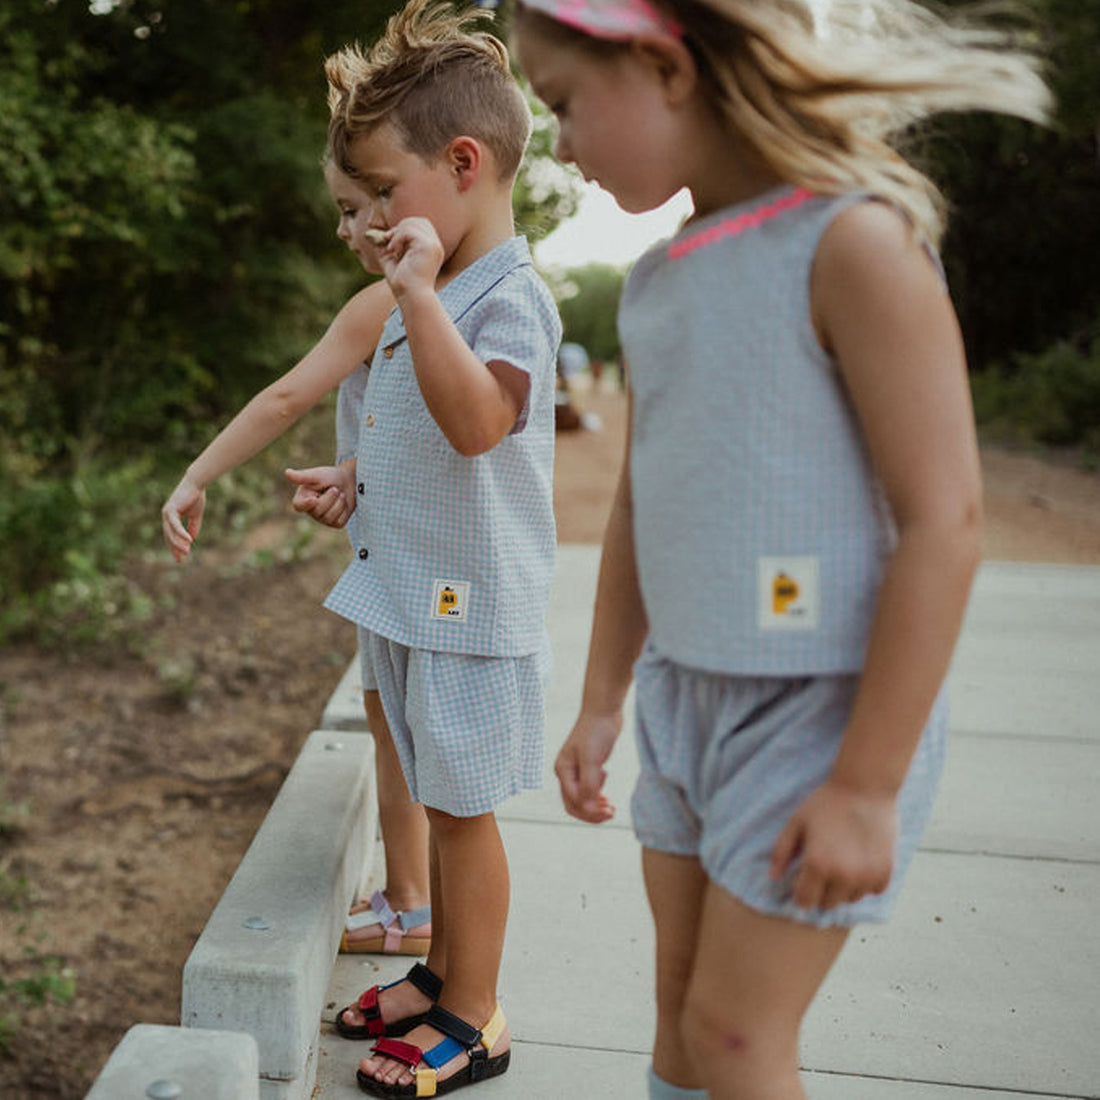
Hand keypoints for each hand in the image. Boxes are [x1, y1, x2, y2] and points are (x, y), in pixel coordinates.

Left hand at [162, 477, 204, 561]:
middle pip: (168, 536)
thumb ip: (193, 527)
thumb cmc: (196, 496)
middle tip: (181, 559)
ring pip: (170, 533)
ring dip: (178, 543)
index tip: (180, 558)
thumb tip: (191, 539)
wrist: (196, 484)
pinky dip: (181, 534)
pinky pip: (175, 526)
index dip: (175, 546)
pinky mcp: (171, 510)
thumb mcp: (195, 515)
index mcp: (171, 517)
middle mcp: (166, 515)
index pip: (171, 535)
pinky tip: (189, 541)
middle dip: (174, 548)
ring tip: (186, 552)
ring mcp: (167, 513)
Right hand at [285, 466, 355, 528]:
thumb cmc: (329, 477)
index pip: (299, 506)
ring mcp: (323, 519)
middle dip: (330, 497)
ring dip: (338, 502)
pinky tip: (343, 502)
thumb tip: (287, 472)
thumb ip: (303, 476)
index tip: (314, 499)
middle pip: (318, 511)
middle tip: (335, 488)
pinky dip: (344, 509)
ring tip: (340, 493)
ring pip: (329, 517)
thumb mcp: (317, 475)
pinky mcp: (336, 523)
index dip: (306, 504)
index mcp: (302, 499)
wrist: (348, 481)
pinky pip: (339, 521)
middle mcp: (311, 511)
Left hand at [373, 217, 444, 301]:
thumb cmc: (403, 284)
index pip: (420, 225)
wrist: (411, 297)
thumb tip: (373, 234)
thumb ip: (386, 246)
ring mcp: (433, 245)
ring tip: (392, 250)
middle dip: (400, 227)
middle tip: (390, 244)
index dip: (403, 229)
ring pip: (412, 223)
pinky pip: (408, 231)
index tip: (390, 242)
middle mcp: (435, 245)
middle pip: (418, 220)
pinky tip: (393, 251)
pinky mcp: (427, 247)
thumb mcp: (391, 260)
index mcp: (430, 249)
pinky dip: (397, 238)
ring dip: (397, 233)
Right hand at [554, 711, 621, 823]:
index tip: (609, 809)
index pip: (572, 801)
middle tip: (611, 812)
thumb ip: (588, 784)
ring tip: (612, 808)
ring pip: (582, 798)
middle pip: (574, 804)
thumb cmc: (596, 731)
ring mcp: (577, 769)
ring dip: (595, 807)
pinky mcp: (588, 766)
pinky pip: (589, 789)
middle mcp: (567, 772)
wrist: (604, 710)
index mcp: (563, 770)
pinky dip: (598, 796)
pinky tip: (607, 794)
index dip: (589, 810)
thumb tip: (588, 806)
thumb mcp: (592, 759)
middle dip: (592, 813)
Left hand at [770, 778, 897, 910]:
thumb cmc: (826, 803)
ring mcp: (867, 876)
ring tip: (843, 860)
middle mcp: (843, 876)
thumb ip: (782, 851)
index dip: (800, 892)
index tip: (802, 880)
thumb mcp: (796, 823)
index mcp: (817, 864)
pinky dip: (866, 882)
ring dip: (844, 887)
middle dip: (821, 890)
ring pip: (850, 899)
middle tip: (823, 866)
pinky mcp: (886, 871)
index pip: (804, 902)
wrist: (865, 787)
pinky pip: (872, 890)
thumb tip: (773, 877)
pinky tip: (861, 860)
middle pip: (827, 904)